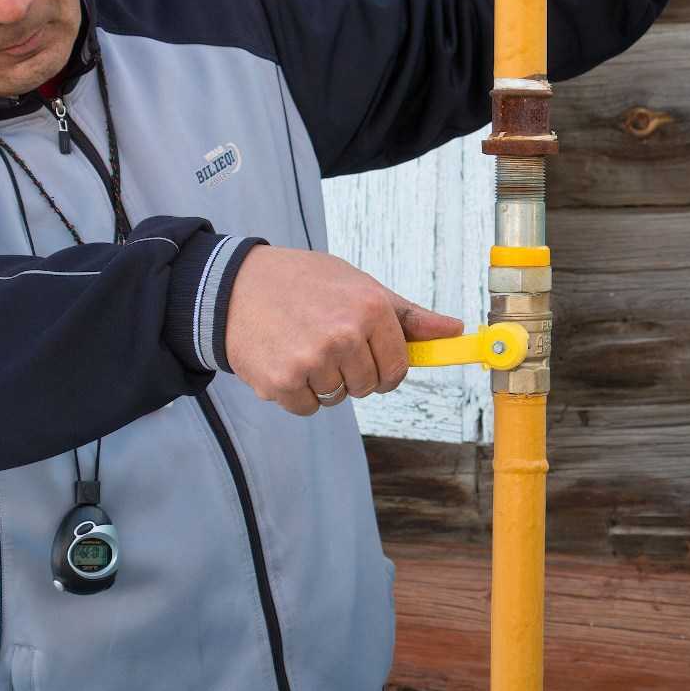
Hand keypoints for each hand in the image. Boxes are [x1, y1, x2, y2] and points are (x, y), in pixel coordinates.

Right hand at [224, 245, 464, 415]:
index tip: (368, 356)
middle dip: (351, 372)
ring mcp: (314, 360)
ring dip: (323, 381)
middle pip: (368, 386)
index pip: (397, 368)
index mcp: (370, 308)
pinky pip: (308, 407)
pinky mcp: (283, 381)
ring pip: (338, 397)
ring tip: (301, 346)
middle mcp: (345, 334)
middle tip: (324, 341)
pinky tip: (283, 359)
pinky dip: (297, 392)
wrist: (234, 286)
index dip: (384, 367)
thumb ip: (407, 316)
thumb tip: (454, 330)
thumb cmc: (303, 283)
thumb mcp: (359, 286)